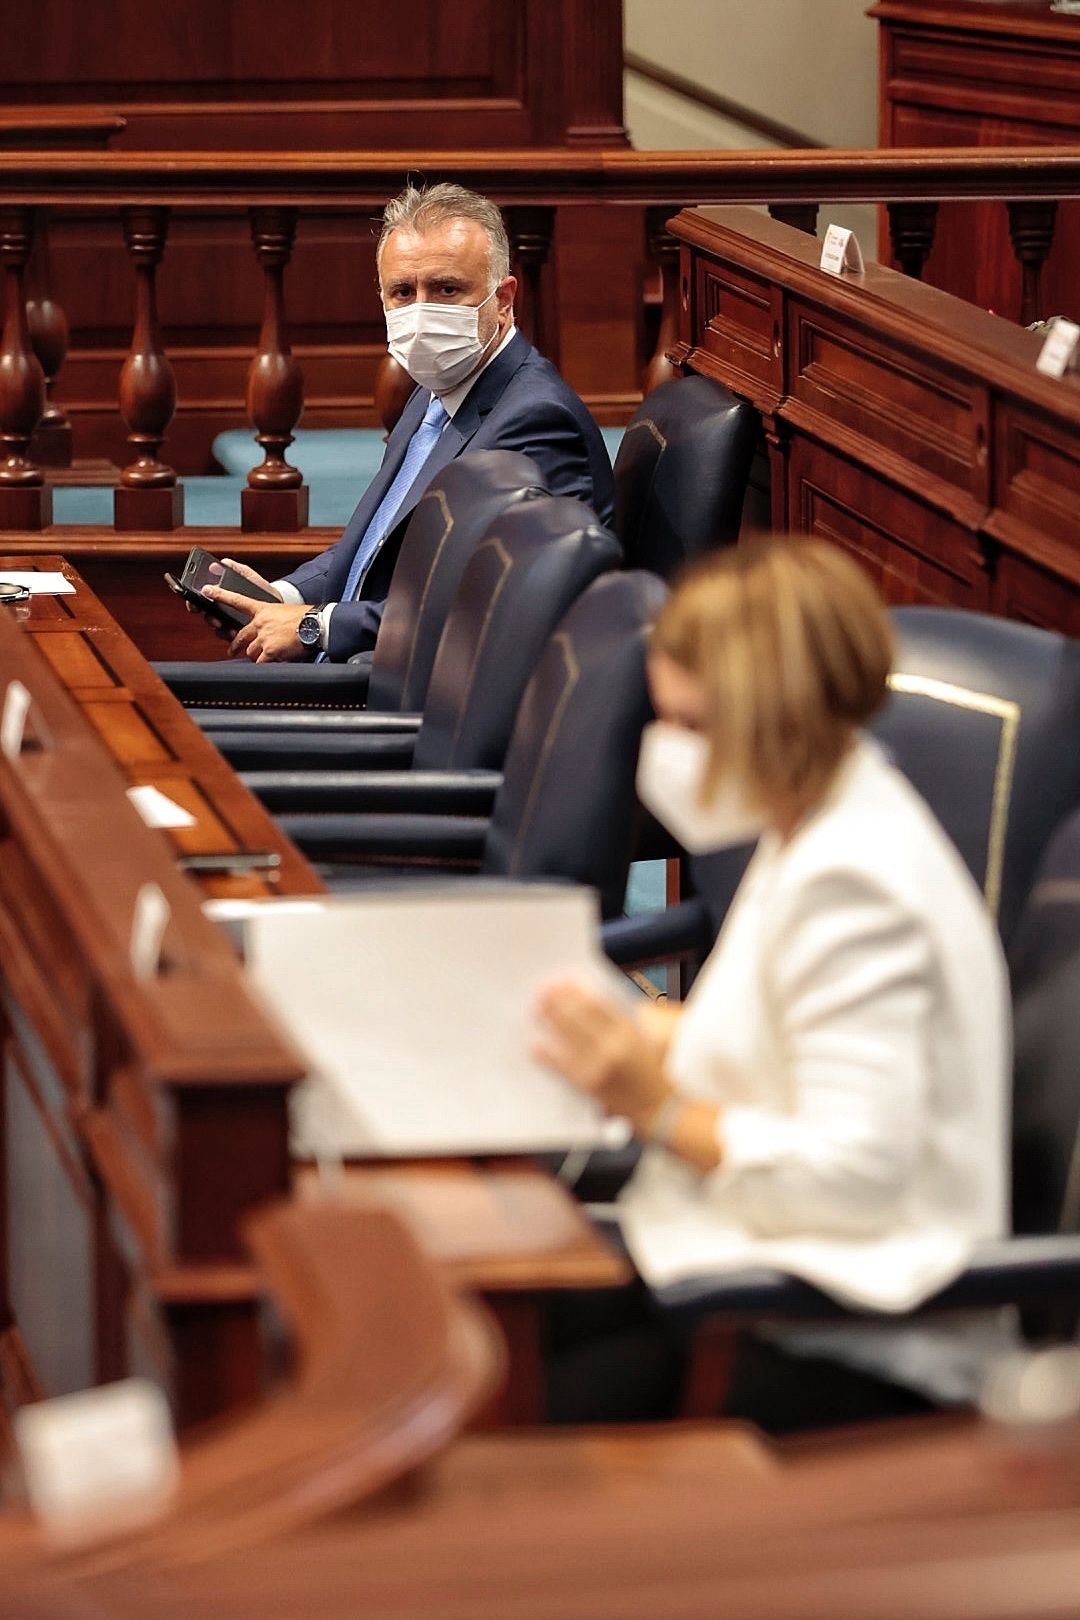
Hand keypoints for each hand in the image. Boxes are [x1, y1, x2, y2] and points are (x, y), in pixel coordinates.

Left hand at [219, 599, 308, 661]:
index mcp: (263, 609)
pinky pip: (261, 663)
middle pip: (241, 637)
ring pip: (251, 652)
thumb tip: (268, 631)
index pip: (237, 600)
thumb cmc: (304, 618)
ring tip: (268, 657)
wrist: (316, 625)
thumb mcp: (284, 612)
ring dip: (258, 657)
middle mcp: (260, 623)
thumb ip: (271, 619)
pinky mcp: (269, 651)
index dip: (221, 595)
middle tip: (232, 651)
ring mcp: (264, 638)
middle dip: (236, 646)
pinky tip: (275, 663)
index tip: (207, 591)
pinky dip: (266, 665)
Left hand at [533, 976, 675, 1132]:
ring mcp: (599, 1065)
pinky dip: (547, 1054)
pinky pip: (561, 1065)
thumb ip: (615, 1017)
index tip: (561, 980)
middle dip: (557, 1001)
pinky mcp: (588, 1085)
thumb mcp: (639, 1037)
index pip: (595, 1002)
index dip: (574, 990)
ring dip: (549, 1020)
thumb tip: (582, 997)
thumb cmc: (647, 1070)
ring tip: (538, 1010)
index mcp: (628, 1029)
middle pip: (577, 1016)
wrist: (658, 1107)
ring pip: (567, 1036)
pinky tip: (537, 1045)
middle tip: (543, 991)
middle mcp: (614, 1045)